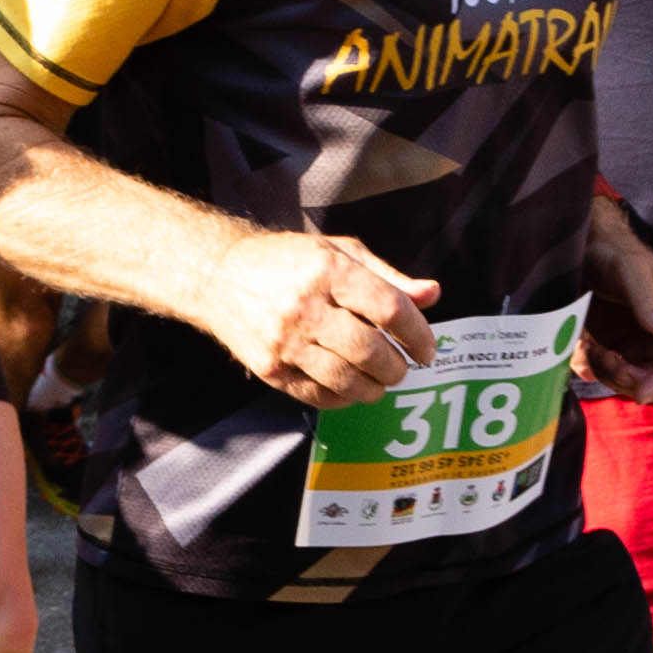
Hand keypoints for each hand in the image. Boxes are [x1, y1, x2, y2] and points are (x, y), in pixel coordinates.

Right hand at [204, 232, 437, 408]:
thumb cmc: (288, 261)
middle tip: (403, 368)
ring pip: (346, 380)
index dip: (418, 334)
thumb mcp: (340, 253)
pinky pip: (318, 396)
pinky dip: (344, 398)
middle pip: (370, 351)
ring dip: (374, 388)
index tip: (427, 348)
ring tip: (380, 381)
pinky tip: (351, 388)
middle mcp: (306, 306)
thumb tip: (433, 295)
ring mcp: (285, 341)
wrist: (218, 276)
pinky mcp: (270, 369)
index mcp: (329, 270)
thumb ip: (389, 278)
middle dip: (397, 367)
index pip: (388, 308)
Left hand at [579, 196, 652, 405]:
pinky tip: (591, 348)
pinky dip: (604, 372)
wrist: (590, 249)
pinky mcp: (630, 352)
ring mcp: (652, 346)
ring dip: (616, 377)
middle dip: (638, 381)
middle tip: (608, 358)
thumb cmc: (614, 252)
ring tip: (595, 348)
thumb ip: (647, 298)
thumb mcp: (628, 268)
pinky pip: (622, 379)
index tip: (642, 394)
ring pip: (645, 385)